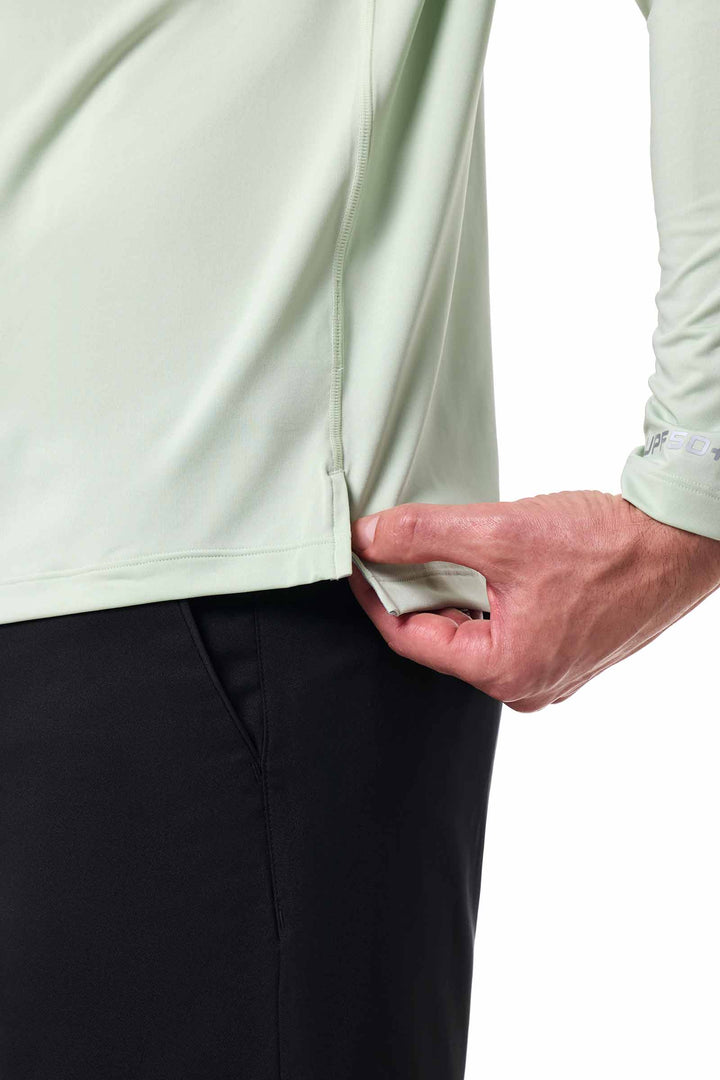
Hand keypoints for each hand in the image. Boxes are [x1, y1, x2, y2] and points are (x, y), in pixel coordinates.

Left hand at [348, 490, 719, 711]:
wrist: (676, 544)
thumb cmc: (603, 546)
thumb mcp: (500, 533)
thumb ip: (424, 534)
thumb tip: (367, 536)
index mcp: (504, 671)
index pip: (410, 639)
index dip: (374, 597)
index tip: (355, 562)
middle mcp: (525, 686)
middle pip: (441, 639)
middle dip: (413, 594)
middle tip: (391, 550)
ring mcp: (549, 675)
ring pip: (473, 634)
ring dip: (450, 595)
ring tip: (435, 554)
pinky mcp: (566, 654)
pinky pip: (505, 632)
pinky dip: (485, 601)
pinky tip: (483, 568)